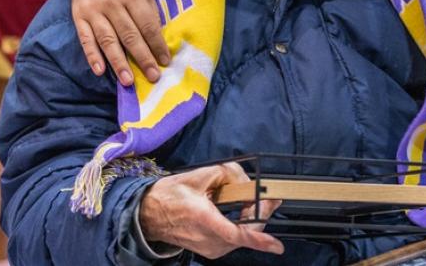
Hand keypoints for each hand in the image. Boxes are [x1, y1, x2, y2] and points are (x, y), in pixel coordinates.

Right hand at [71, 0, 170, 82]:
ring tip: (129, 81)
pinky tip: (100, 71)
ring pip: (108, 41)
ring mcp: (93, 9)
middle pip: (130, 36)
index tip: (166, 61)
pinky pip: (85, 39)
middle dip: (142, 58)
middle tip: (153, 77)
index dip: (157, 45)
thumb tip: (158, 39)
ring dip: (119, 63)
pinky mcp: (78, 15)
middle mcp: (112, 2)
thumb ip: (150, 10)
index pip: (147, 25)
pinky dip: (92, 56)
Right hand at [140, 162, 283, 258]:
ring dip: (251, 219)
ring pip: (241, 236)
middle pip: (245, 233)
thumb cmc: (171, 195)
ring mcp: (210, 249)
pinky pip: (233, 239)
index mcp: (205, 220)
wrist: (149, 215)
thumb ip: (227, 173)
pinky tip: (240, 211)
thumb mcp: (199, 175)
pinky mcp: (210, 251)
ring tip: (254, 201)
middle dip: (261, 215)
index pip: (236, 234)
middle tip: (271, 198)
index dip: (259, 240)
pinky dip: (241, 226)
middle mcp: (209, 240)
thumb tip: (247, 182)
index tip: (276, 246)